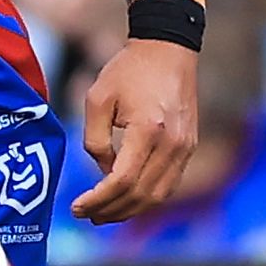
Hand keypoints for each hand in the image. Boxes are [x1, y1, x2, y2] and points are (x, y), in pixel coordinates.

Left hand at [72, 38, 199, 222]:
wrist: (167, 50)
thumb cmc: (128, 71)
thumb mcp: (97, 99)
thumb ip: (95, 140)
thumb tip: (104, 173)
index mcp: (147, 130)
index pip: (121, 181)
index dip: (97, 200)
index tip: (76, 207)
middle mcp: (172, 144)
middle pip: (141, 195)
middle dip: (110, 211)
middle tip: (85, 215)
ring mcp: (185, 148)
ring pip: (158, 196)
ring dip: (129, 210)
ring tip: (102, 214)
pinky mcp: (188, 147)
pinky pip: (169, 184)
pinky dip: (146, 198)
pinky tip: (125, 201)